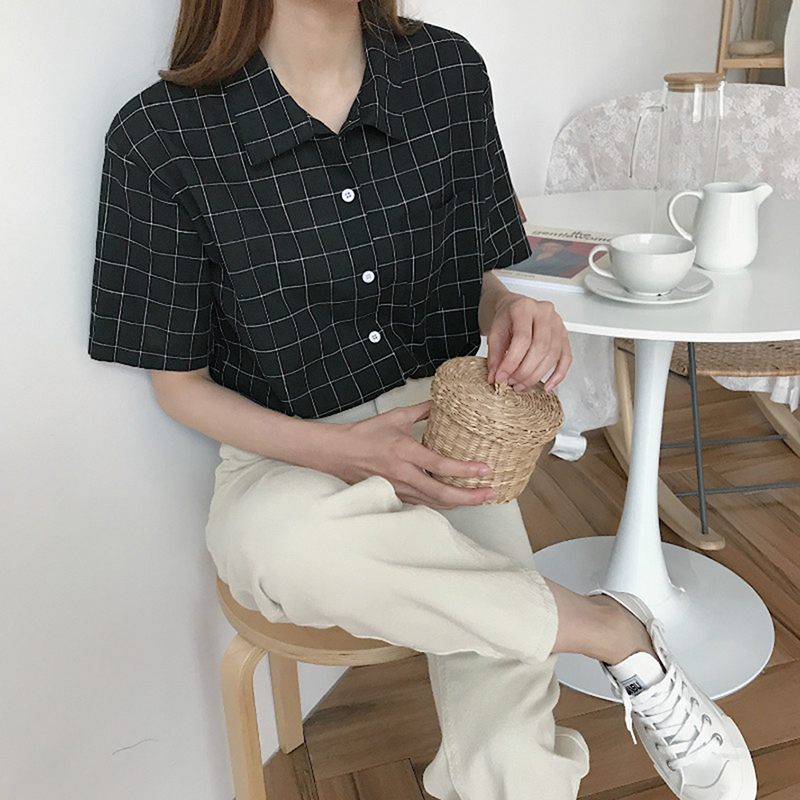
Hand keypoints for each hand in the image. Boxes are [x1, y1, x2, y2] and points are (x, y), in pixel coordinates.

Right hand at [315, 401, 494, 508]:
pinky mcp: (394, 496)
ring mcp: (398, 488)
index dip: (465, 470)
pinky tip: (454, 500)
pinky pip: (423, 503)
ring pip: (434, 502)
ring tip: (479, 498)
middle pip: (442, 493)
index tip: (485, 470)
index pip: (440, 465)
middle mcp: (402, 474)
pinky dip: (441, 503)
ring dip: (459, 502)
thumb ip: (423, 411)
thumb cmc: (364, 435)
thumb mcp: (395, 417)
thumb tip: (443, 403)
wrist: (336, 454)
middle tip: (490, 493)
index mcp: (403, 452)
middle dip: (469, 497)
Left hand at [486, 292, 571, 391]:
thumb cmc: (507, 318)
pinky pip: (566, 358)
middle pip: (540, 348)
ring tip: (522, 384)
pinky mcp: (564, 335)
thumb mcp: (494, 333)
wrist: (515, 309)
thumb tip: (496, 377)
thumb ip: (495, 356)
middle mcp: (544, 313)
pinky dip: (558, 375)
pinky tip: (547, 385)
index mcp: (524, 308)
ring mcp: (557, 324)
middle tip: (512, 382)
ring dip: (537, 375)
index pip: (522, 339)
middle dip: (524, 371)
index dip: (511, 362)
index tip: (502, 377)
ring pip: (552, 355)